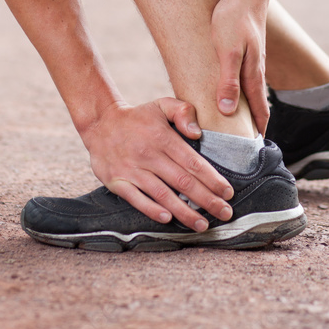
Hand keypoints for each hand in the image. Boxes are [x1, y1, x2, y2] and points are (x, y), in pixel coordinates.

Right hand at [81, 99, 233, 230]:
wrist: (100, 122)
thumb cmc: (138, 117)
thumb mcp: (161, 105)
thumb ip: (183, 112)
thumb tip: (197, 133)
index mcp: (163, 137)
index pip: (193, 162)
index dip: (212, 179)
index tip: (228, 193)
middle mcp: (148, 154)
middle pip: (182, 182)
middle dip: (207, 200)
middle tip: (225, 213)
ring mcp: (132, 169)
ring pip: (162, 194)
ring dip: (184, 211)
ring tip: (202, 224)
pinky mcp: (117, 181)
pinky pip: (136, 199)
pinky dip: (151, 209)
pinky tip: (167, 219)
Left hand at [211, 0, 269, 134]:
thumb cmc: (234, 19)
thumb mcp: (228, 51)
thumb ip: (228, 80)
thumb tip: (226, 110)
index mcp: (253, 75)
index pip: (259, 111)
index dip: (257, 131)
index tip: (253, 153)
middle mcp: (255, 70)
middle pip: (256, 104)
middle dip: (252, 124)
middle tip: (244, 146)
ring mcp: (252, 59)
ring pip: (249, 90)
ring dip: (245, 107)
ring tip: (237, 123)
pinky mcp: (244, 49)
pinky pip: (242, 76)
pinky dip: (238, 89)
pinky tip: (230, 89)